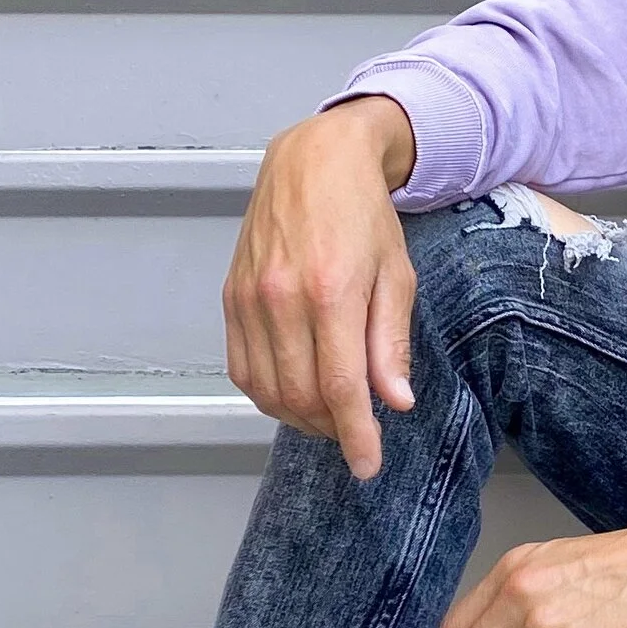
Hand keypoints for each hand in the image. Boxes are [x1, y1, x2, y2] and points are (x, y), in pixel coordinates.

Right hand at [223, 97, 418, 480]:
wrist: (314, 161)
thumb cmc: (362, 214)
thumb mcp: (397, 275)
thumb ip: (391, 343)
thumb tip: (395, 401)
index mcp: (330, 292)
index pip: (340, 389)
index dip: (355, 437)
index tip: (368, 466)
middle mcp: (281, 298)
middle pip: (300, 397)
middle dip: (332, 429)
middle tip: (357, 431)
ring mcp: (248, 300)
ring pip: (267, 391)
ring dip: (300, 417)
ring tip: (331, 413)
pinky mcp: (230, 298)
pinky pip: (243, 369)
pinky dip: (268, 394)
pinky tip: (296, 390)